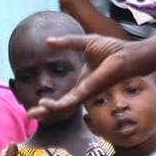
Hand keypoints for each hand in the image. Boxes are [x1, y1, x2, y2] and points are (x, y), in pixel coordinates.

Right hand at [27, 34, 141, 122]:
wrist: (126, 54)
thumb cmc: (112, 49)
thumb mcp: (84, 43)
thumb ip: (66, 43)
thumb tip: (48, 41)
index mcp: (82, 83)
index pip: (63, 98)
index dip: (50, 103)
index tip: (37, 105)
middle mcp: (83, 92)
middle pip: (60, 107)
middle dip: (45, 112)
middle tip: (30, 115)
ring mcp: (85, 94)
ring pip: (63, 109)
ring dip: (48, 112)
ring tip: (33, 113)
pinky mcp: (88, 93)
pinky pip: (69, 103)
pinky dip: (56, 106)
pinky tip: (45, 104)